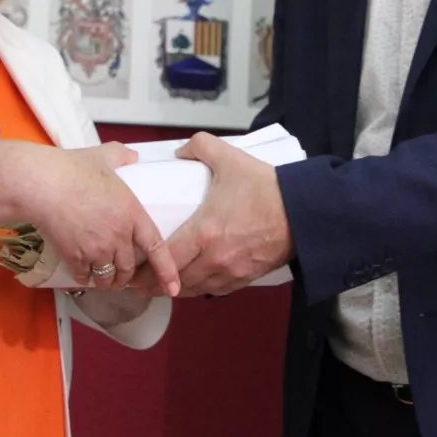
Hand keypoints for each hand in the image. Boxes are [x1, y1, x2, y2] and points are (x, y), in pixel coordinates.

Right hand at [31, 143, 178, 294]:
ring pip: (108, 278)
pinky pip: (84, 277)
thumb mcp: (104, 156)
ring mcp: (97, 249)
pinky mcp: (75, 257)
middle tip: (123, 278)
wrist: (42, 184)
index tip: (172, 288)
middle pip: (129, 269)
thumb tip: (132, 156)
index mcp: (132, 214)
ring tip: (103, 280)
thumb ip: (122, 156)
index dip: (167, 271)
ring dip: (107, 282)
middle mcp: (119, 236)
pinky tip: (81, 273)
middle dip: (127, 278)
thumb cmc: (72, 168)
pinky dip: (83, 278)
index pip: (157, 247)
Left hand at [134, 133, 291, 297]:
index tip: (131, 270)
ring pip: (193, 289)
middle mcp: (214, 259)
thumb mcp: (231, 159)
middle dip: (153, 284)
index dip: (145, 270)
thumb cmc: (269, 189)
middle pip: (174, 281)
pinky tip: (192, 282)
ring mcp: (231, 272)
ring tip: (159, 284)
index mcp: (204, 233)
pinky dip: (199, 288)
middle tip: (137, 280)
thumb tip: (180, 151)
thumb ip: (201, 147)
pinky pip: (214, 290)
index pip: (165, 259)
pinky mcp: (245, 278)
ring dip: (175, 288)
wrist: (305, 213)